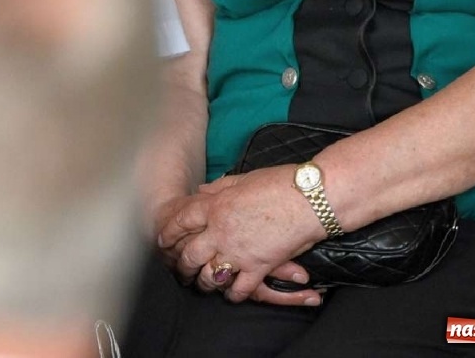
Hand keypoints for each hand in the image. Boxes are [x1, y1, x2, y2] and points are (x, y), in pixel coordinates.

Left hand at [157, 169, 324, 306]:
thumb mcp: (242, 179)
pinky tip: (230, 294)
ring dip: (203, 282)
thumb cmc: (279, 183)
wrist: (311, 199)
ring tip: (201, 284)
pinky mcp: (258, 267)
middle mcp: (221, 231)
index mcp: (214, 206)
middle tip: (179, 270)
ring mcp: (238, 251)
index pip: (181, 221)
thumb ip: (218, 188)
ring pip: (210, 275)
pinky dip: (233, 294)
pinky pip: (239, 288)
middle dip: (181, 265)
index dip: (169, 232)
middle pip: (189, 254)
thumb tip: (201, 192)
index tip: (164, 240)